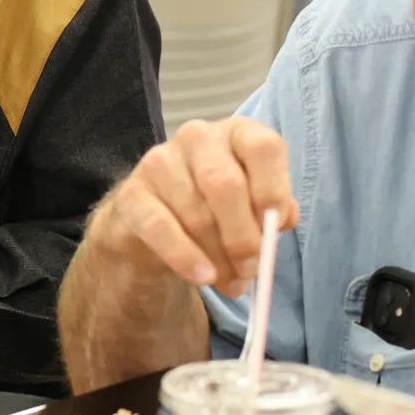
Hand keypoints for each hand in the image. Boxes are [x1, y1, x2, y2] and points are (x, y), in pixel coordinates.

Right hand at [89, 116, 295, 297]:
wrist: (157, 224)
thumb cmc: (218, 210)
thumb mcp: (254, 207)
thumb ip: (274, 211)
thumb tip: (282, 219)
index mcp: (238, 133)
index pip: (262, 147)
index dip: (273, 189)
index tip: (275, 226)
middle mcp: (198, 137)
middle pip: (225, 184)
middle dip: (243, 236)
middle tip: (252, 268)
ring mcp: (160, 161)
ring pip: (196, 214)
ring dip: (218, 257)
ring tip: (232, 282)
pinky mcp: (131, 193)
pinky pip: (160, 228)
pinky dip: (185, 257)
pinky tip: (203, 277)